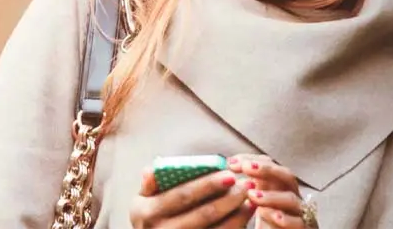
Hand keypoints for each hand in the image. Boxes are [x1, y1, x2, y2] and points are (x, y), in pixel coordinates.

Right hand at [129, 167, 255, 227]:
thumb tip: (152, 169)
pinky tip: (246, 213)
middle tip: (246, 184)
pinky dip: (236, 226)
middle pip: (204, 215)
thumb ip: (150, 184)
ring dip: (237, 214)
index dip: (207, 185)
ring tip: (251, 198)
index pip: (182, 195)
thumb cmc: (150, 217)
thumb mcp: (141, 201)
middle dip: (228, 199)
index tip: (229, 174)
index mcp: (148, 213)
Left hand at [228, 154, 307, 227]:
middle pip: (285, 176)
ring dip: (271, 196)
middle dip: (266, 169)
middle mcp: (291, 196)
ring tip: (252, 196)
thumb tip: (224, 171)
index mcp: (278, 187)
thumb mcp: (252, 205)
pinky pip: (299, 223)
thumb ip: (244, 189)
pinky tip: (274, 216)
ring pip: (291, 199)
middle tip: (246, 168)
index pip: (270, 166)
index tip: (231, 162)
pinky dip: (287, 219)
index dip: (252, 160)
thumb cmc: (265, 225)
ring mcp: (299, 213)